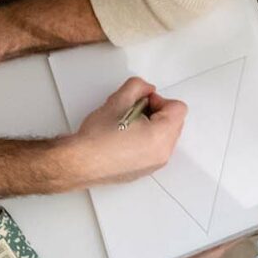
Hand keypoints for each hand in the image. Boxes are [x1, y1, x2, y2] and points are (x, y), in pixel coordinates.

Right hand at [62, 76, 187, 184]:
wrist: (79, 163)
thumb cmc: (96, 139)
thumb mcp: (118, 100)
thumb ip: (138, 86)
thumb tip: (147, 89)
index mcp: (161, 136)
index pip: (178, 108)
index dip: (159, 100)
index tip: (142, 103)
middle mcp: (162, 153)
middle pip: (174, 122)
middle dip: (157, 113)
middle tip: (133, 113)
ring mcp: (154, 165)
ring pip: (164, 136)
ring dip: (151, 127)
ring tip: (127, 126)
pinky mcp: (145, 171)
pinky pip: (155, 150)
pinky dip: (145, 141)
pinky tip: (124, 139)